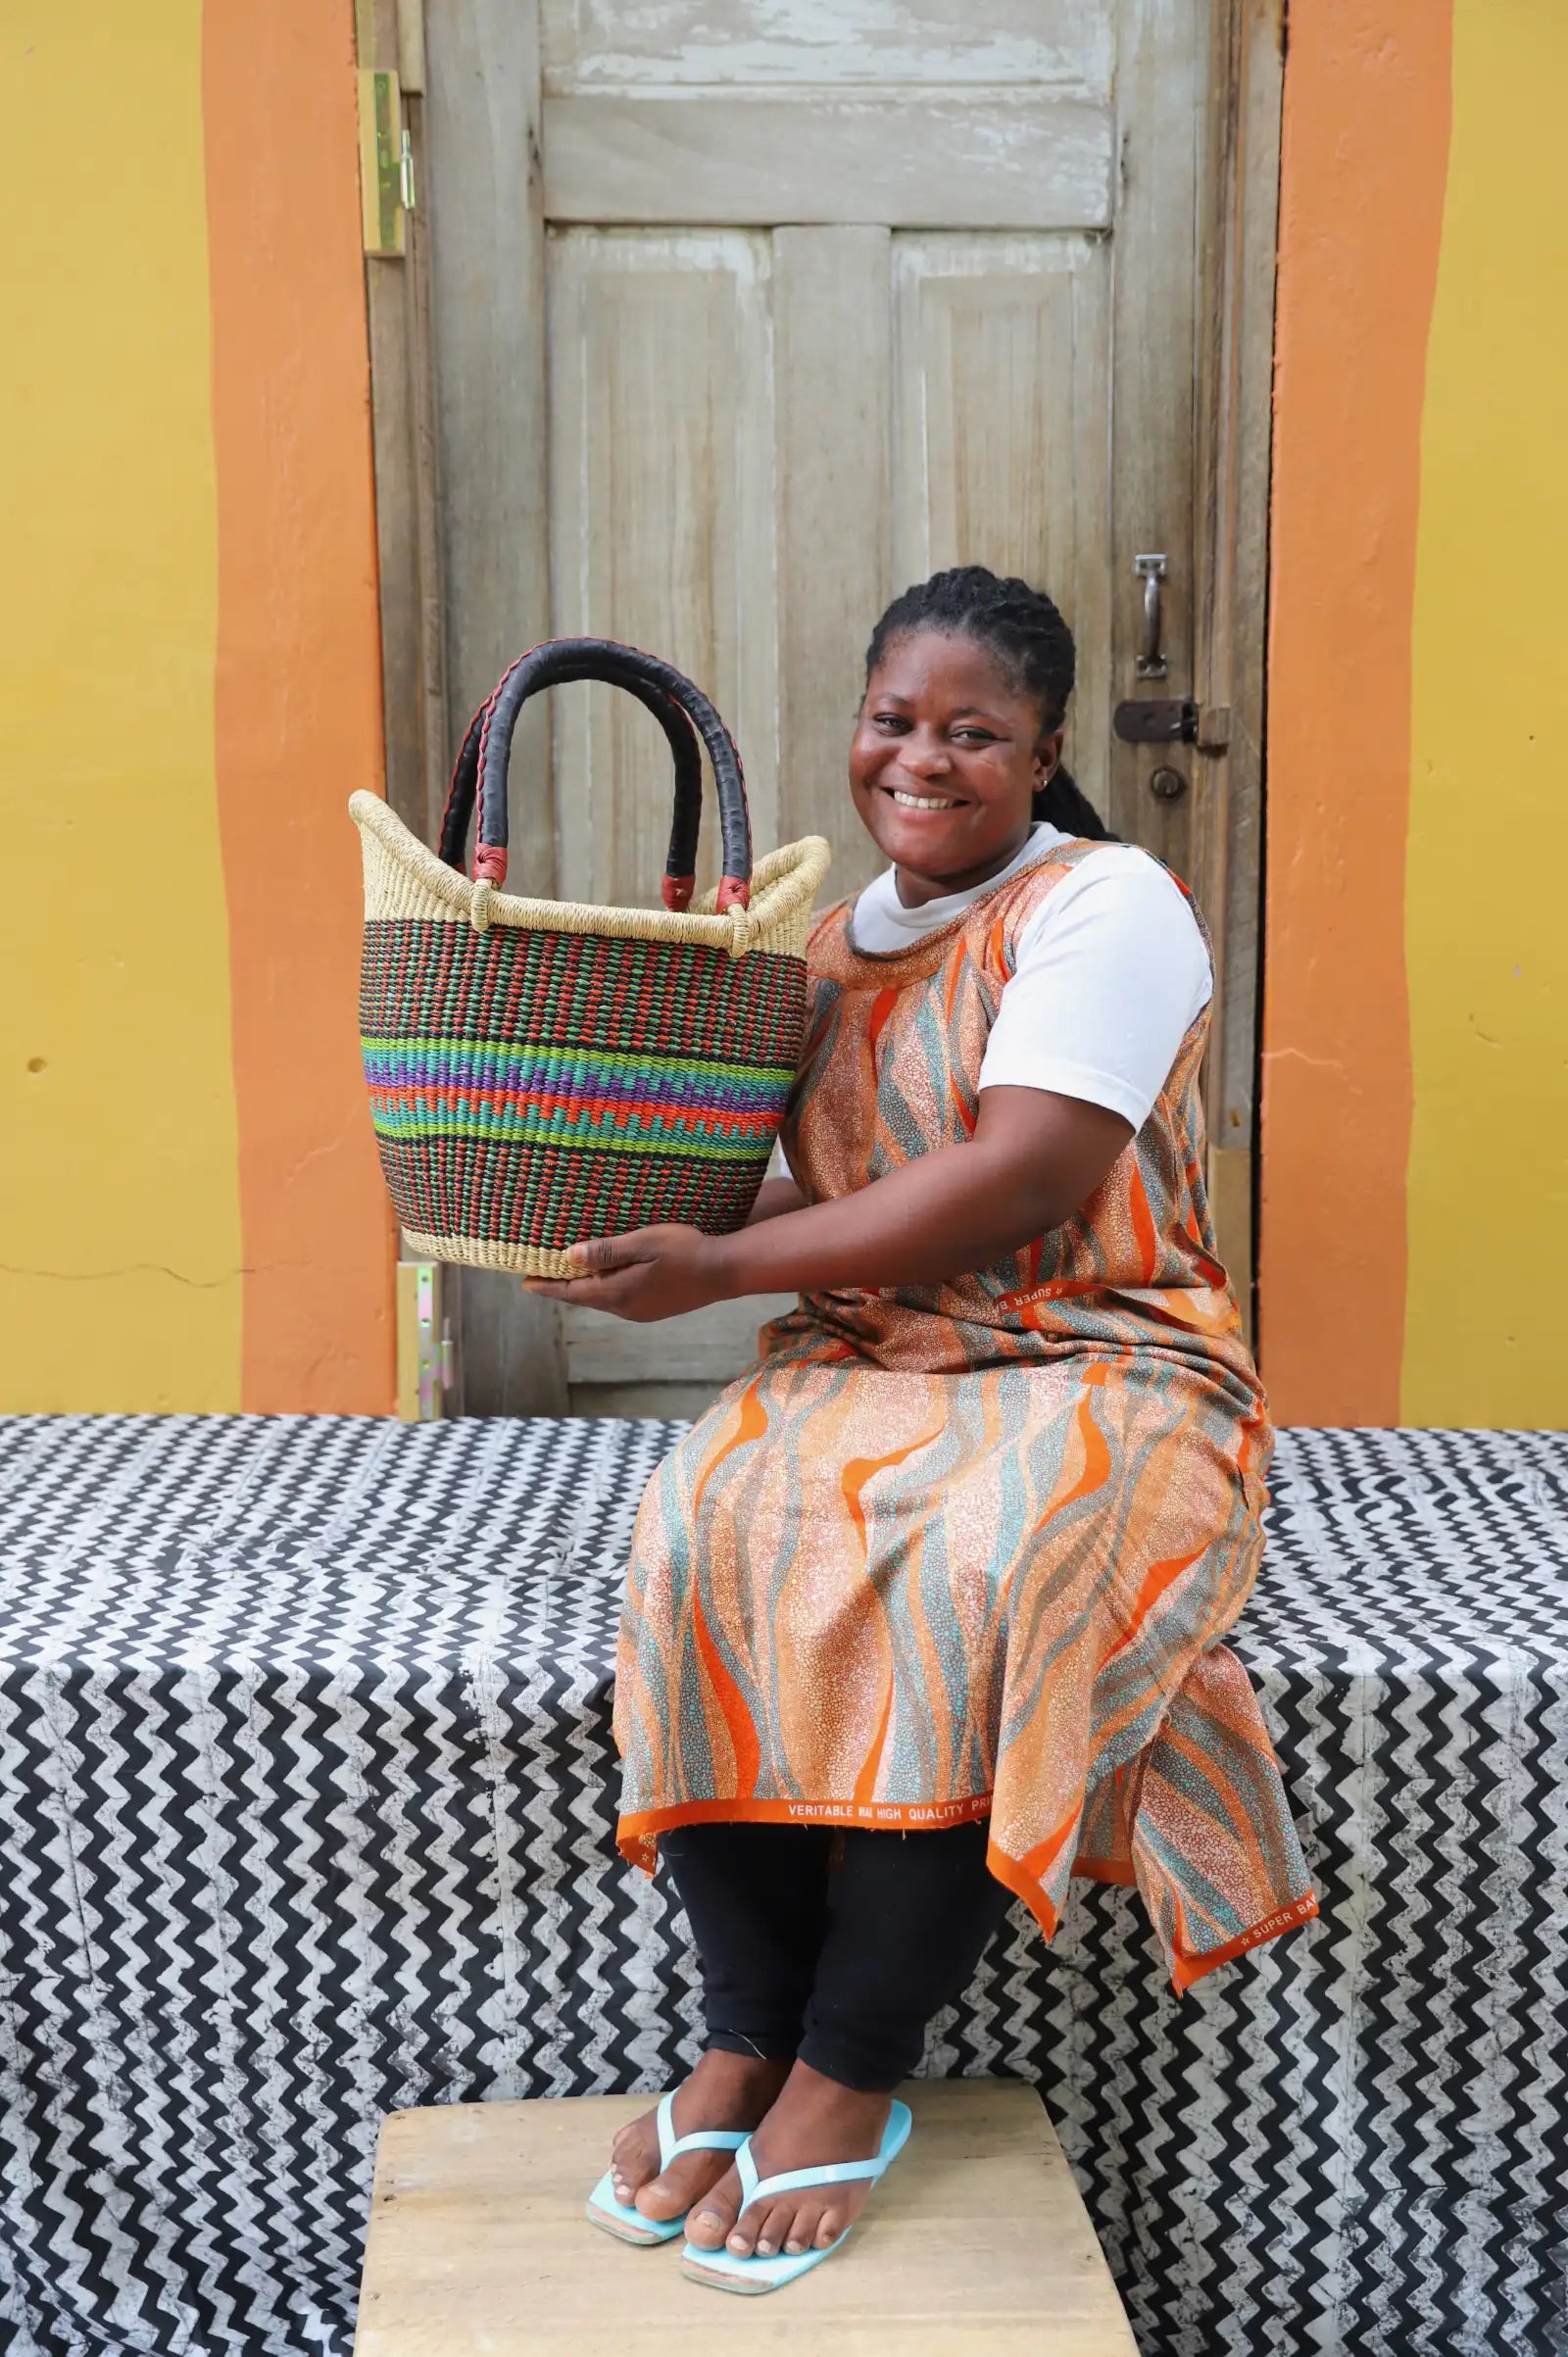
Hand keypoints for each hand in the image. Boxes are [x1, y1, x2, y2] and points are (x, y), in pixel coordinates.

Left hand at [523, 1224, 731, 1321]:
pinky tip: (607, 1276)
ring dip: (585, 1287)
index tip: (525, 1283)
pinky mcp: (655, 1309)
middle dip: (563, 1286)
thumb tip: (569, 1256)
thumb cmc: (685, 1250)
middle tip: (541, 1275)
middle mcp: (626, 1309)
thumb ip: (606, 1251)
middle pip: (585, 1298)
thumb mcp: (643, 1243)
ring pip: (603, 1299)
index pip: (572, 1292)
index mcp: (618, 1293)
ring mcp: (642, 1312)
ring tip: (570, 1273)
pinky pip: (620, 1299)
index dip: (547, 1286)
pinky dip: (605, 1288)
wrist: (725, 1271)